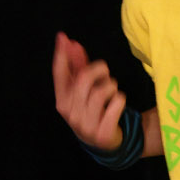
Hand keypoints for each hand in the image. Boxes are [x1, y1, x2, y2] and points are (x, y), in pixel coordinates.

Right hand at [50, 33, 132, 152]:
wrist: (102, 142)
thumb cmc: (92, 110)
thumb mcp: (82, 92)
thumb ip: (78, 69)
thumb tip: (73, 44)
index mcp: (62, 101)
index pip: (59, 74)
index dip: (61, 55)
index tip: (63, 37)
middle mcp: (70, 113)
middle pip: (84, 80)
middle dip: (98, 69)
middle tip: (105, 71)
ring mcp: (85, 125)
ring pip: (102, 91)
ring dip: (111, 86)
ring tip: (112, 90)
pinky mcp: (102, 132)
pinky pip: (116, 104)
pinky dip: (120, 100)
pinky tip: (117, 104)